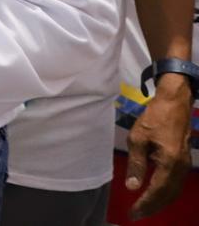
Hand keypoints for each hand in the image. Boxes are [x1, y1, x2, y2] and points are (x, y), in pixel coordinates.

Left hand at [125, 74, 193, 218]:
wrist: (175, 103)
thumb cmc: (154, 118)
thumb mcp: (138, 139)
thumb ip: (136, 164)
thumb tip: (132, 187)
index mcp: (170, 163)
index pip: (157, 191)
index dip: (145, 204)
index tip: (133, 213)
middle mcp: (181, 168)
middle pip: (168, 195)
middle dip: (152, 207)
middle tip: (136, 215)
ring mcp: (185, 165)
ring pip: (173, 191)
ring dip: (159, 202)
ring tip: (144, 209)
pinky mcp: (183, 161)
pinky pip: (176, 183)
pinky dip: (165, 193)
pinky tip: (155, 194)